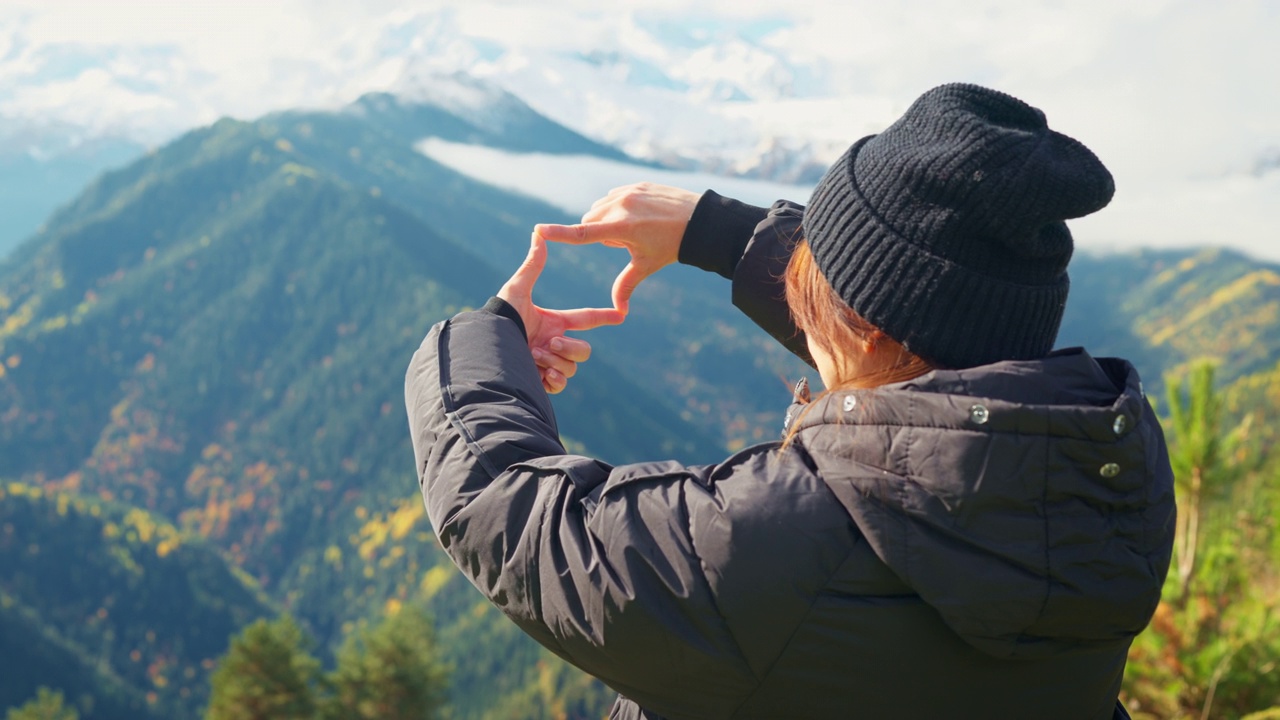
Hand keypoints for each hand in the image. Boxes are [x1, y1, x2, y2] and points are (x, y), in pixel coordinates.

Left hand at [498, 232, 623, 392]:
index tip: (621, 315)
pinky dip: (554, 379)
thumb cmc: (500, 315)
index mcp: (553, 323)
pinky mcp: (539, 381)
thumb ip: (533, 265)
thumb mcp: (518, 289)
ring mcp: (547, 363)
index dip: (604, 316)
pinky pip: (560, 384)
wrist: (486, 345)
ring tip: (534, 356)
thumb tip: (538, 233)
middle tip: (549, 345)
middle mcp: (553, 344)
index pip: (585, 319)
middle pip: (584, 350)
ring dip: (555, 361)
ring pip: (572, 367)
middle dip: (570, 348)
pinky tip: (542, 374)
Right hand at [534, 183, 699, 313]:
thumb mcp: (646, 265)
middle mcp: (620, 205)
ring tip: (633, 229)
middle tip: (624, 242)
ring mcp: (628, 191)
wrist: (699, 221)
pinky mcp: (635, 184)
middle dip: (599, 233)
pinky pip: (614, 196)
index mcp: (621, 227)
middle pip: (589, 220)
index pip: (583, 232)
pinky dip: (618, 208)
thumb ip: (626, 285)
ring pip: (600, 207)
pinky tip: (639, 216)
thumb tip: (619, 313)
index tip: (538, 230)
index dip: (559, 233)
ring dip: (606, 219)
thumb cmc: (671, 246)